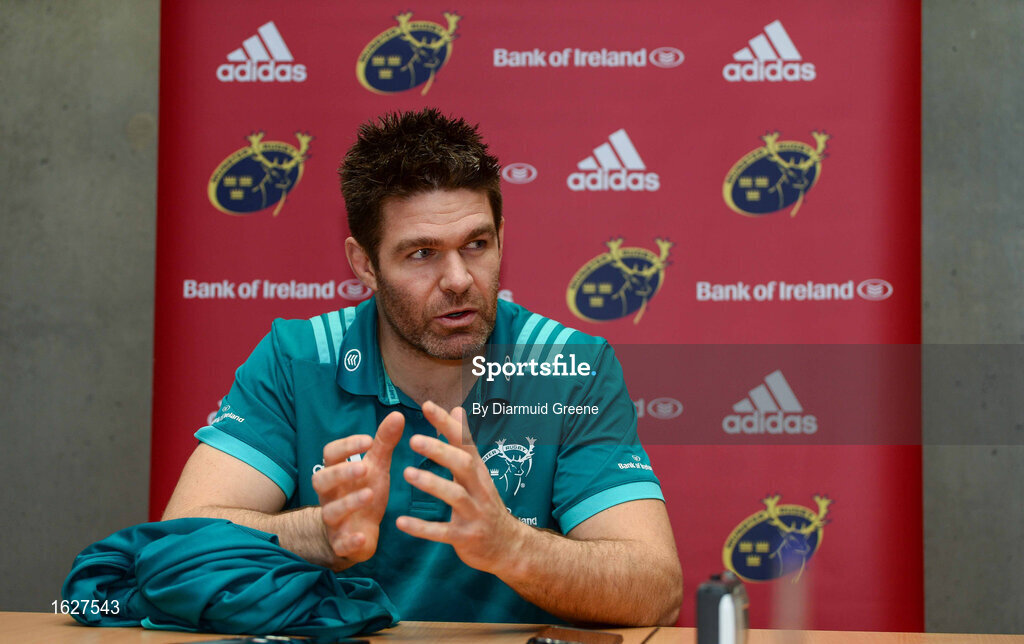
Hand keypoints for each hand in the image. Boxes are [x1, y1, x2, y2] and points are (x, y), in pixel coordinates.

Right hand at [312, 411, 403, 566]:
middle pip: (321, 480)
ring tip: (369, 493)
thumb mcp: (376, 467)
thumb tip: (397, 414)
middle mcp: (330, 495)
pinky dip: (349, 540)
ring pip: (330, 511)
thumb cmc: (364, 491)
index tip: (368, 440)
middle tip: (364, 467)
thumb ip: (384, 443)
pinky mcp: (341, 543)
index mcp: (336, 473)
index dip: (346, 446)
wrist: (359, 532)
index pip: (330, 454)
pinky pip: (340, 543)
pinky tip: (362, 535)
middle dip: (341, 473)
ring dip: (348, 502)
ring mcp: (333, 520)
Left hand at [395, 401, 526, 574]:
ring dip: (432, 484)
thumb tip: (456, 409)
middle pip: (463, 465)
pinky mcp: (466, 537)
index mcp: (478, 472)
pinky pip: (443, 532)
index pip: (464, 442)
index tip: (427, 405)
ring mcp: (475, 514)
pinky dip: (422, 528)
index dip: (447, 424)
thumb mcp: (479, 473)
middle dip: (441, 451)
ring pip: (455, 496)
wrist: (508, 546)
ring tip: (407, 473)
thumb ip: (464, 443)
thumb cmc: (486, 504)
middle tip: (414, 440)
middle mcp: (479, 489)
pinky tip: (401, 522)